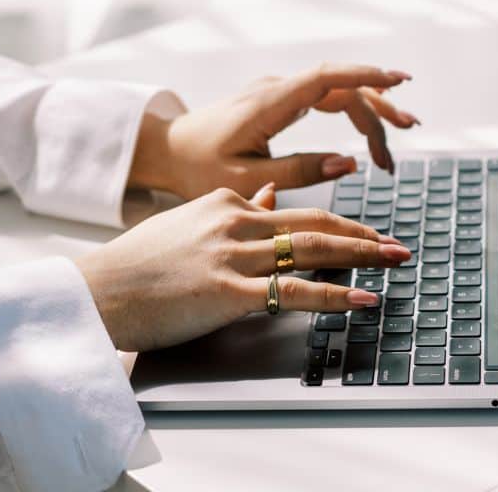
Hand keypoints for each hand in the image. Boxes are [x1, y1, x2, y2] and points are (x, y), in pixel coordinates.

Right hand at [77, 187, 408, 351]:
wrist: (100, 289)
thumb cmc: (141, 263)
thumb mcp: (190, 222)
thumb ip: (234, 209)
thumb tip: (267, 196)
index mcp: (228, 204)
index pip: (298, 211)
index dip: (340, 223)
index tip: (369, 234)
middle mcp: (236, 222)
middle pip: (315, 225)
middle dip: (364, 237)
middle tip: (398, 247)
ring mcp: (233, 255)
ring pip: (310, 250)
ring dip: (361, 257)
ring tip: (393, 264)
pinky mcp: (226, 290)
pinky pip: (292, 291)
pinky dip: (334, 294)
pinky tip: (362, 300)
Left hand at [129, 63, 416, 200]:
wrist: (168, 149)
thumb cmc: (200, 168)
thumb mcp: (246, 180)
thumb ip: (299, 171)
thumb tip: (350, 161)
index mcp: (269, 103)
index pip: (327, 77)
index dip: (366, 75)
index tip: (400, 81)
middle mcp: (278, 87)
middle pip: (342, 87)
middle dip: (378, 111)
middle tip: (401, 145)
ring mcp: (281, 90)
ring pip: (338, 90)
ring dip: (371, 111)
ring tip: (398, 140)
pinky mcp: (282, 98)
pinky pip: (327, 96)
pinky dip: (353, 109)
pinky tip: (371, 131)